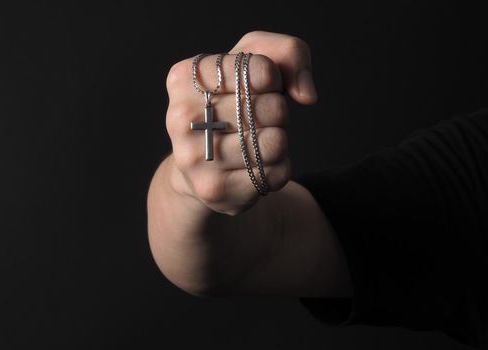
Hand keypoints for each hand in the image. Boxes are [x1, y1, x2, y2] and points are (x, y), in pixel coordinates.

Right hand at [165, 31, 316, 215]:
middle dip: (276, 111)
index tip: (258, 85)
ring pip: (275, 143)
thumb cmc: (231, 102)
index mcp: (184, 78)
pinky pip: (276, 173)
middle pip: (271, 107)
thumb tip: (306, 95)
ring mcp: (194, 158)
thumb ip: (288, 52)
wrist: (200, 162)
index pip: (260, 69)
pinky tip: (254, 165)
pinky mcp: (214, 190)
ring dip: (278, 140)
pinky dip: (277, 167)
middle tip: (254, 117)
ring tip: (253, 140)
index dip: (273, 77)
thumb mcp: (253, 60)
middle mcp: (181, 118)